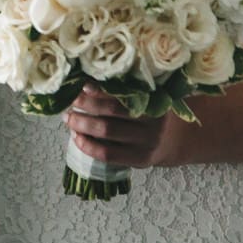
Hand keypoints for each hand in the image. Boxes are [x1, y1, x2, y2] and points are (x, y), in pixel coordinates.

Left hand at [62, 86, 186, 167]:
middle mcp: (152, 121)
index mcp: (155, 100)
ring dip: (82, 124)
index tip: (82, 85)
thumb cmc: (150, 114)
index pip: (123, 92)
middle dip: (85, 104)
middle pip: (111, 111)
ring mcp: (147, 142)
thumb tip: (87, 82)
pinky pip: (107, 154)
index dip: (100, 89)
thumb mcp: (148, 98)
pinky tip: (76, 137)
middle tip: (69, 101)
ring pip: (106, 132)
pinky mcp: (139, 159)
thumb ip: (127, 91)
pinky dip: (88, 146)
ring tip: (68, 118)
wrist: (174, 141)